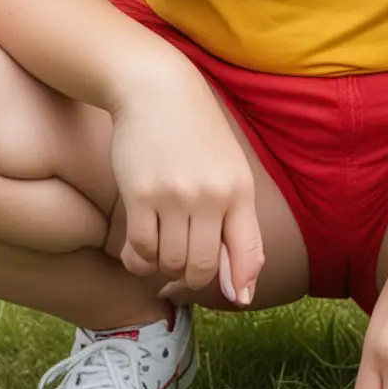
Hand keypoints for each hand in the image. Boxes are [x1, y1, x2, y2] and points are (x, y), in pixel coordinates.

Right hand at [107, 67, 264, 305]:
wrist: (155, 90)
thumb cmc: (195, 134)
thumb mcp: (229, 169)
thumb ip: (236, 222)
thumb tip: (239, 289)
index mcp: (239, 190)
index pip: (250, 253)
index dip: (242, 284)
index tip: (236, 298)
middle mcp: (212, 196)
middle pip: (203, 269)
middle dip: (191, 277)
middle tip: (180, 266)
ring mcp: (175, 196)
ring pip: (170, 263)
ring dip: (161, 267)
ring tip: (158, 248)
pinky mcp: (140, 194)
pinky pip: (140, 250)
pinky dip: (137, 259)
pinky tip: (137, 247)